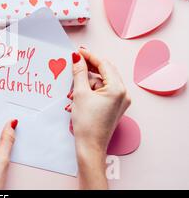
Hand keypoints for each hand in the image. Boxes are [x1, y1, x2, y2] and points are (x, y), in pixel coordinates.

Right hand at [70, 48, 130, 188]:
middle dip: (89, 68)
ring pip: (103, 81)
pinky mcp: (115, 107)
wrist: (91, 146)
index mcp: (117, 89)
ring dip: (88, 81)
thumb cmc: (87, 123)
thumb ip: (79, 72)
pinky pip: (104, 91)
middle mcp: (123, 94)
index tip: (77, 51)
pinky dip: (92, 89)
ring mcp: (121, 101)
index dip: (89, 56)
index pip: (104, 64)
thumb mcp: (80, 94)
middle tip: (75, 63)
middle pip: (105, 71)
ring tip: (73, 89)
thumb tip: (77, 57)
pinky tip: (79, 94)